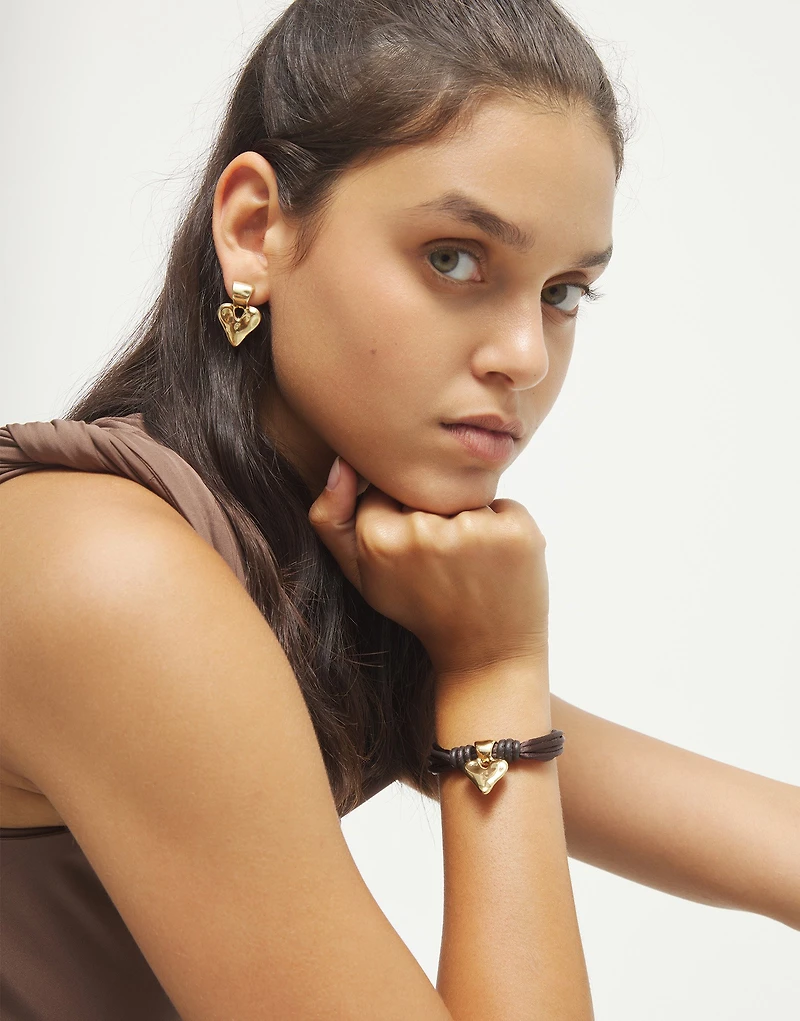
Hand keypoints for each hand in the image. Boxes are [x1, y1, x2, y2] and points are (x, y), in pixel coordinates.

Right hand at [308, 457, 549, 678]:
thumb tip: (341, 462)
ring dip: (472, 522)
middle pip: (427, 489)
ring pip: (466, 496)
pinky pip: (505, 506)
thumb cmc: (422, 609)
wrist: (486, 655)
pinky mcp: (516, 532)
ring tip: (473, 567)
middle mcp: (424, 533)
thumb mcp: (362, 575)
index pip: (385, 489)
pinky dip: (504, 529)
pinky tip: (499, 565)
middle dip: (437, 516)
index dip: (401, 516)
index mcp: (379, 541)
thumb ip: (332, 519)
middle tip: (446, 564)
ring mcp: (474, 531)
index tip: (414, 554)